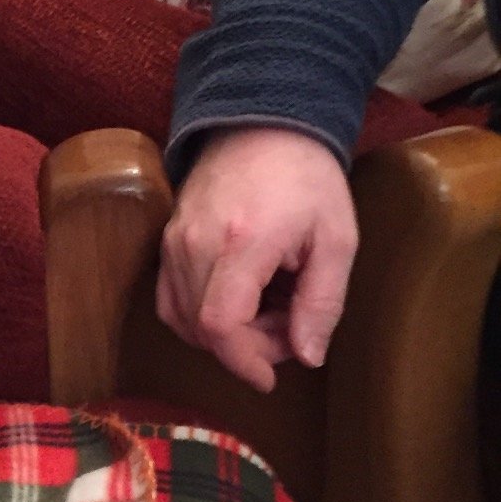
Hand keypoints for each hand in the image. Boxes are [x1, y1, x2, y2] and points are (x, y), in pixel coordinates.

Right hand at [157, 126, 357, 391]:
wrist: (262, 123)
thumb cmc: (307, 178)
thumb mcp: (336, 239)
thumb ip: (322, 302)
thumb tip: (306, 357)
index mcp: (241, 243)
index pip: (220, 325)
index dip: (244, 362)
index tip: (270, 378)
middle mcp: (195, 245)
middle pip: (203, 329)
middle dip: (247, 348)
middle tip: (289, 329)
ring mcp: (173, 241)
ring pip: (184, 318)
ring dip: (225, 333)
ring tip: (267, 312)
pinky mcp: (166, 240)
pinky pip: (170, 298)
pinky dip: (199, 316)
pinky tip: (236, 303)